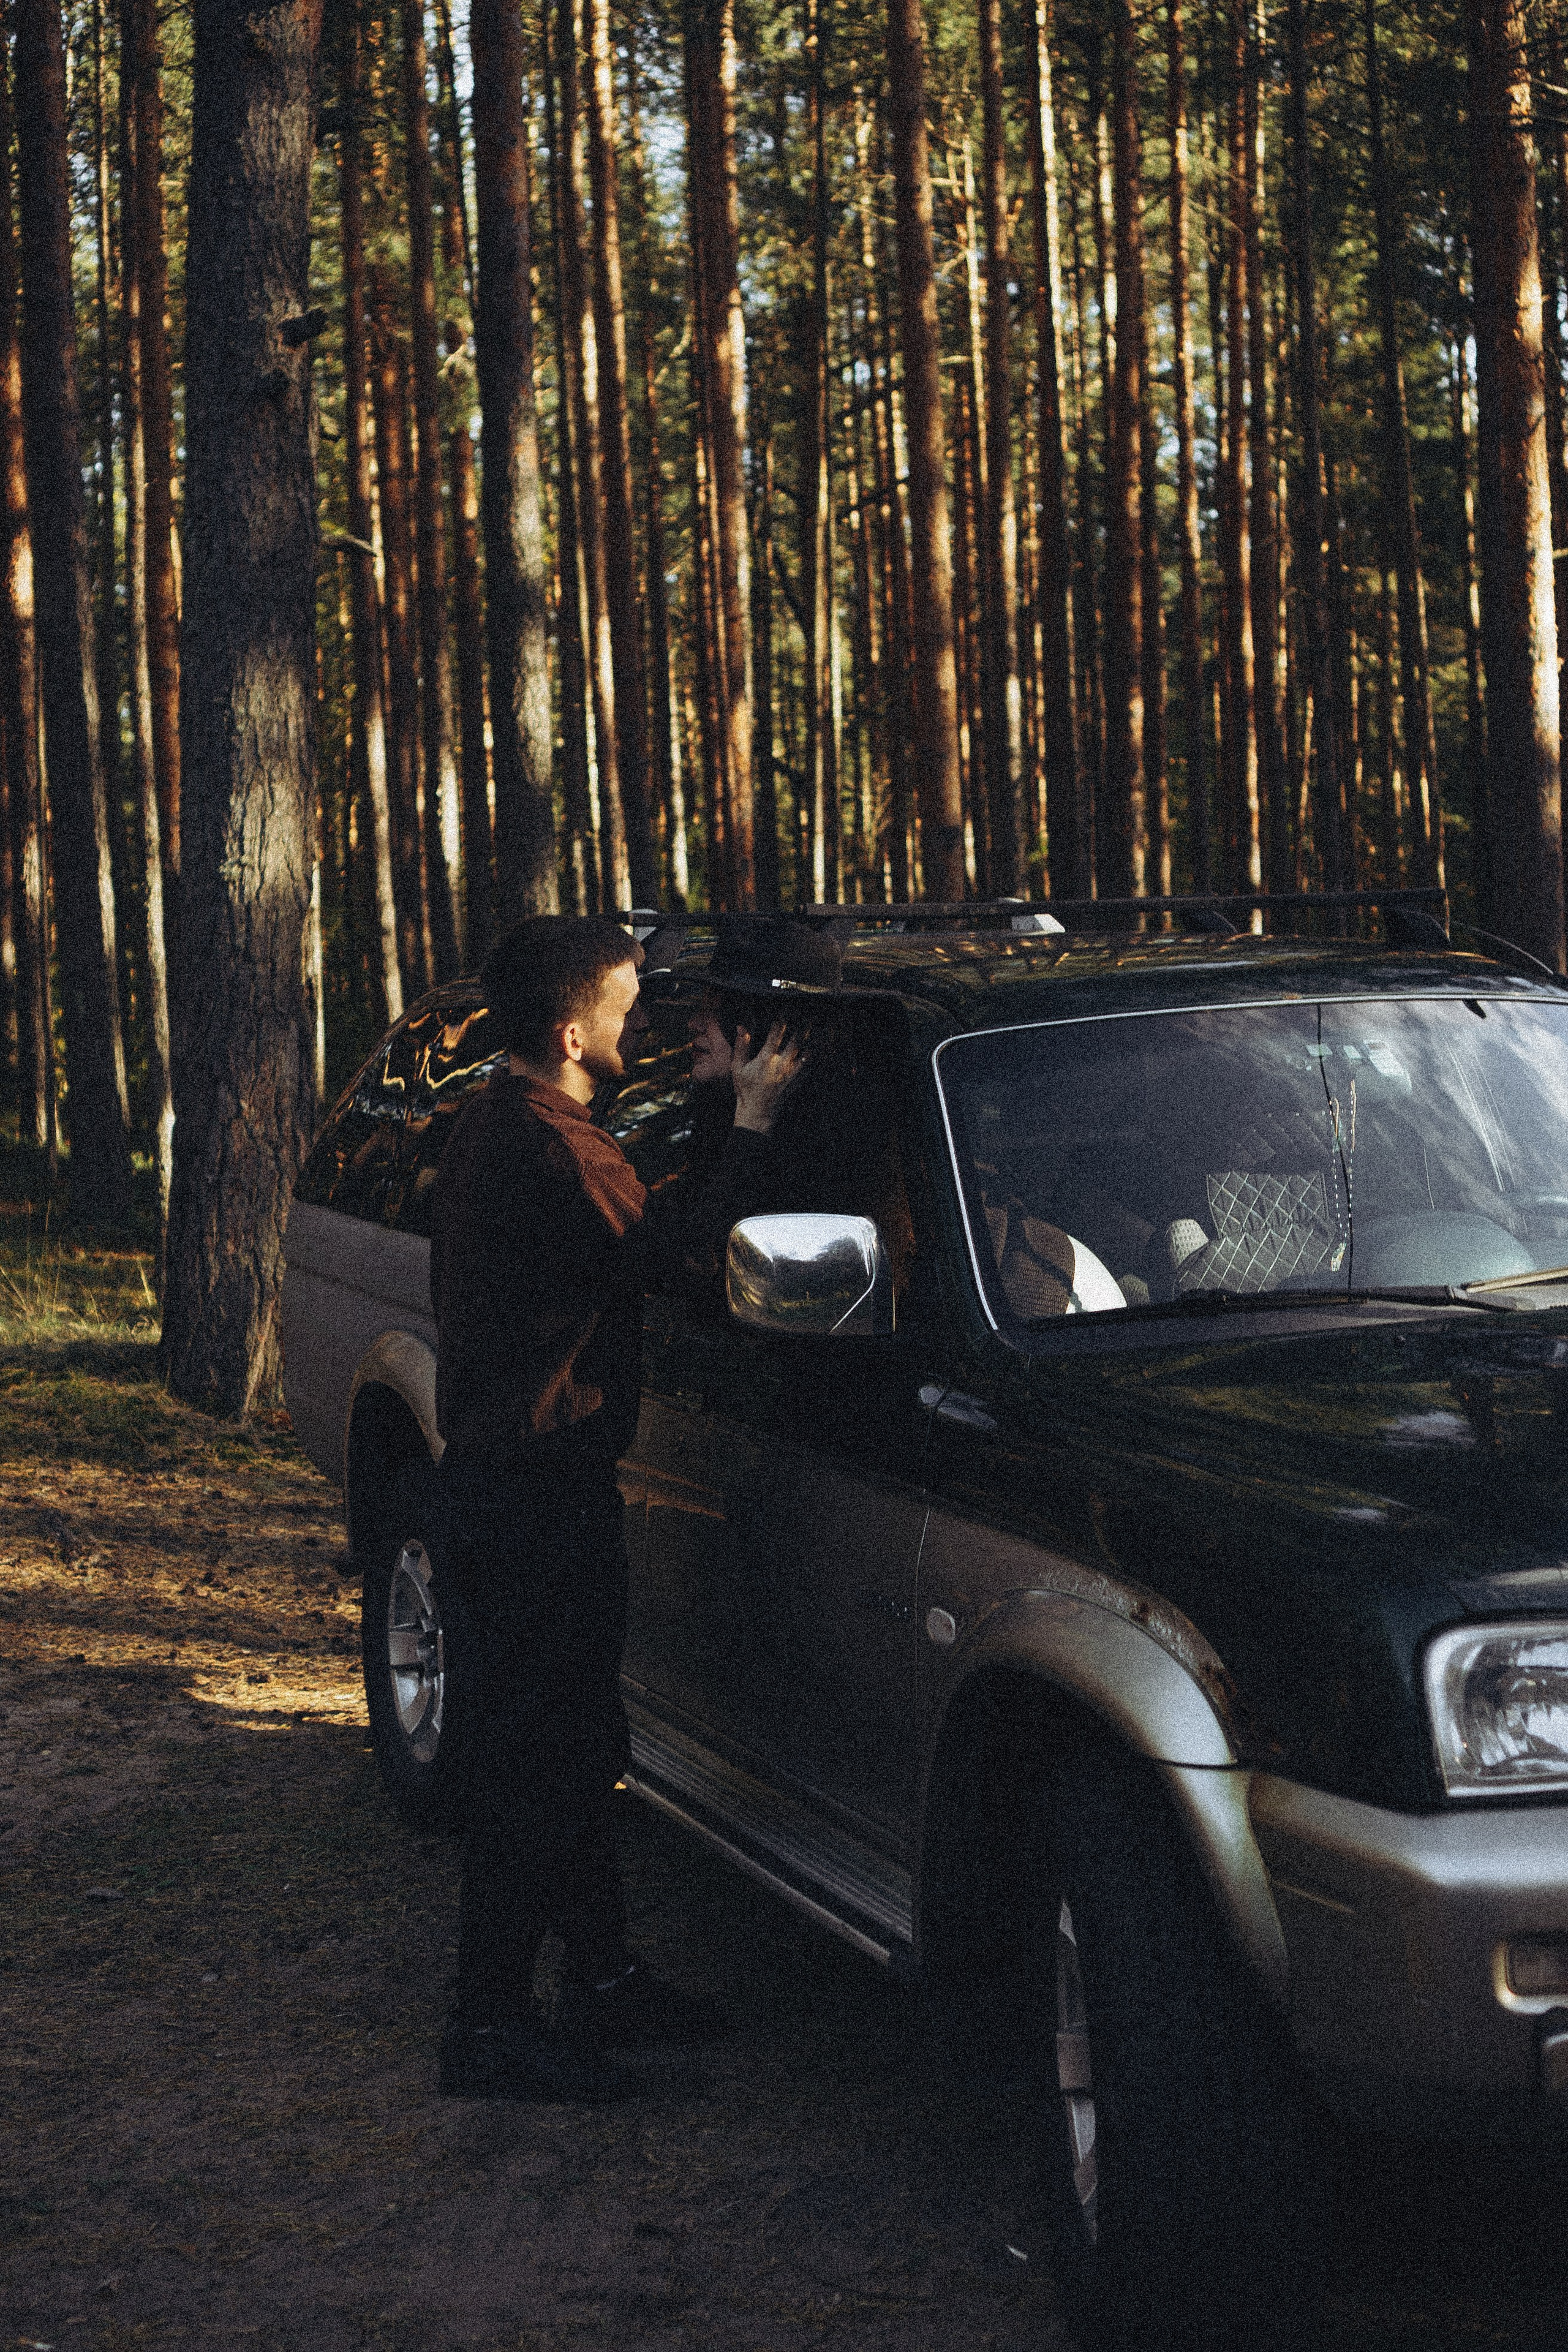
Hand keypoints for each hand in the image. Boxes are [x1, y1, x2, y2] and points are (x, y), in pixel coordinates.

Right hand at [731, 1018, 807, 1134]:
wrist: (758, 1111)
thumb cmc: (746, 1088)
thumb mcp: (737, 1067)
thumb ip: (741, 1046)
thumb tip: (742, 1028)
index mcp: (766, 1058)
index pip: (776, 1033)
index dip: (781, 1018)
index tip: (785, 1008)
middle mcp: (782, 1064)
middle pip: (796, 1039)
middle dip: (802, 1025)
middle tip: (807, 1013)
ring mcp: (792, 1072)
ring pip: (806, 1051)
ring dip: (811, 1038)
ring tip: (816, 1026)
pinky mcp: (797, 1080)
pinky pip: (809, 1065)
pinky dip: (814, 1055)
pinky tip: (818, 1046)